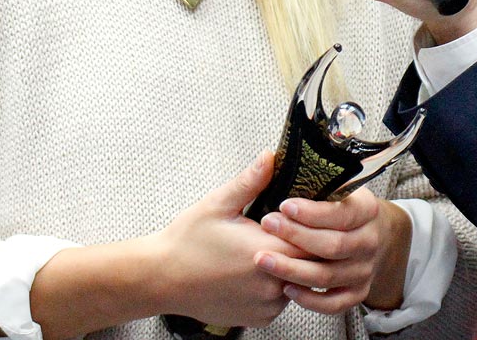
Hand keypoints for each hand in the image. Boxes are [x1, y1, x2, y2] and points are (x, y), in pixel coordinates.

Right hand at [148, 152, 304, 326]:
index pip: (314, 240)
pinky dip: (277, 286)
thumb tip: (270, 158)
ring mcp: (265, 305)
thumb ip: (250, 181)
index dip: (312, 226)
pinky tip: (260, 271)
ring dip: (292, 267)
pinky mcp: (258, 318)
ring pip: (298, 283)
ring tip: (270, 249)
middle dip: (304, 245)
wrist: (162, 279)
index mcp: (265, 251)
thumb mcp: (218, 204)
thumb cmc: (187, 243)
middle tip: (285, 231)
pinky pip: (282, 302)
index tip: (301, 216)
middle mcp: (270, 283)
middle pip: (310, 263)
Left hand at [254, 190, 412, 313]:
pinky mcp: (357, 292)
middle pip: (332, 245)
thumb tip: (267, 158)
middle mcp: (369, 241)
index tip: (283, 206)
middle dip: (296, 237)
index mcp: (367, 210)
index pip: (341, 213)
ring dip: (293, 269)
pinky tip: (287, 288)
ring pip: (327, 276)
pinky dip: (310, 300)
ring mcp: (364, 269)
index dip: (312, 212)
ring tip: (264, 259)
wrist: (372, 234)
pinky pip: (334, 304)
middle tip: (266, 227)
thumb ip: (307, 179)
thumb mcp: (336, 186)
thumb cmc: (342, 208)